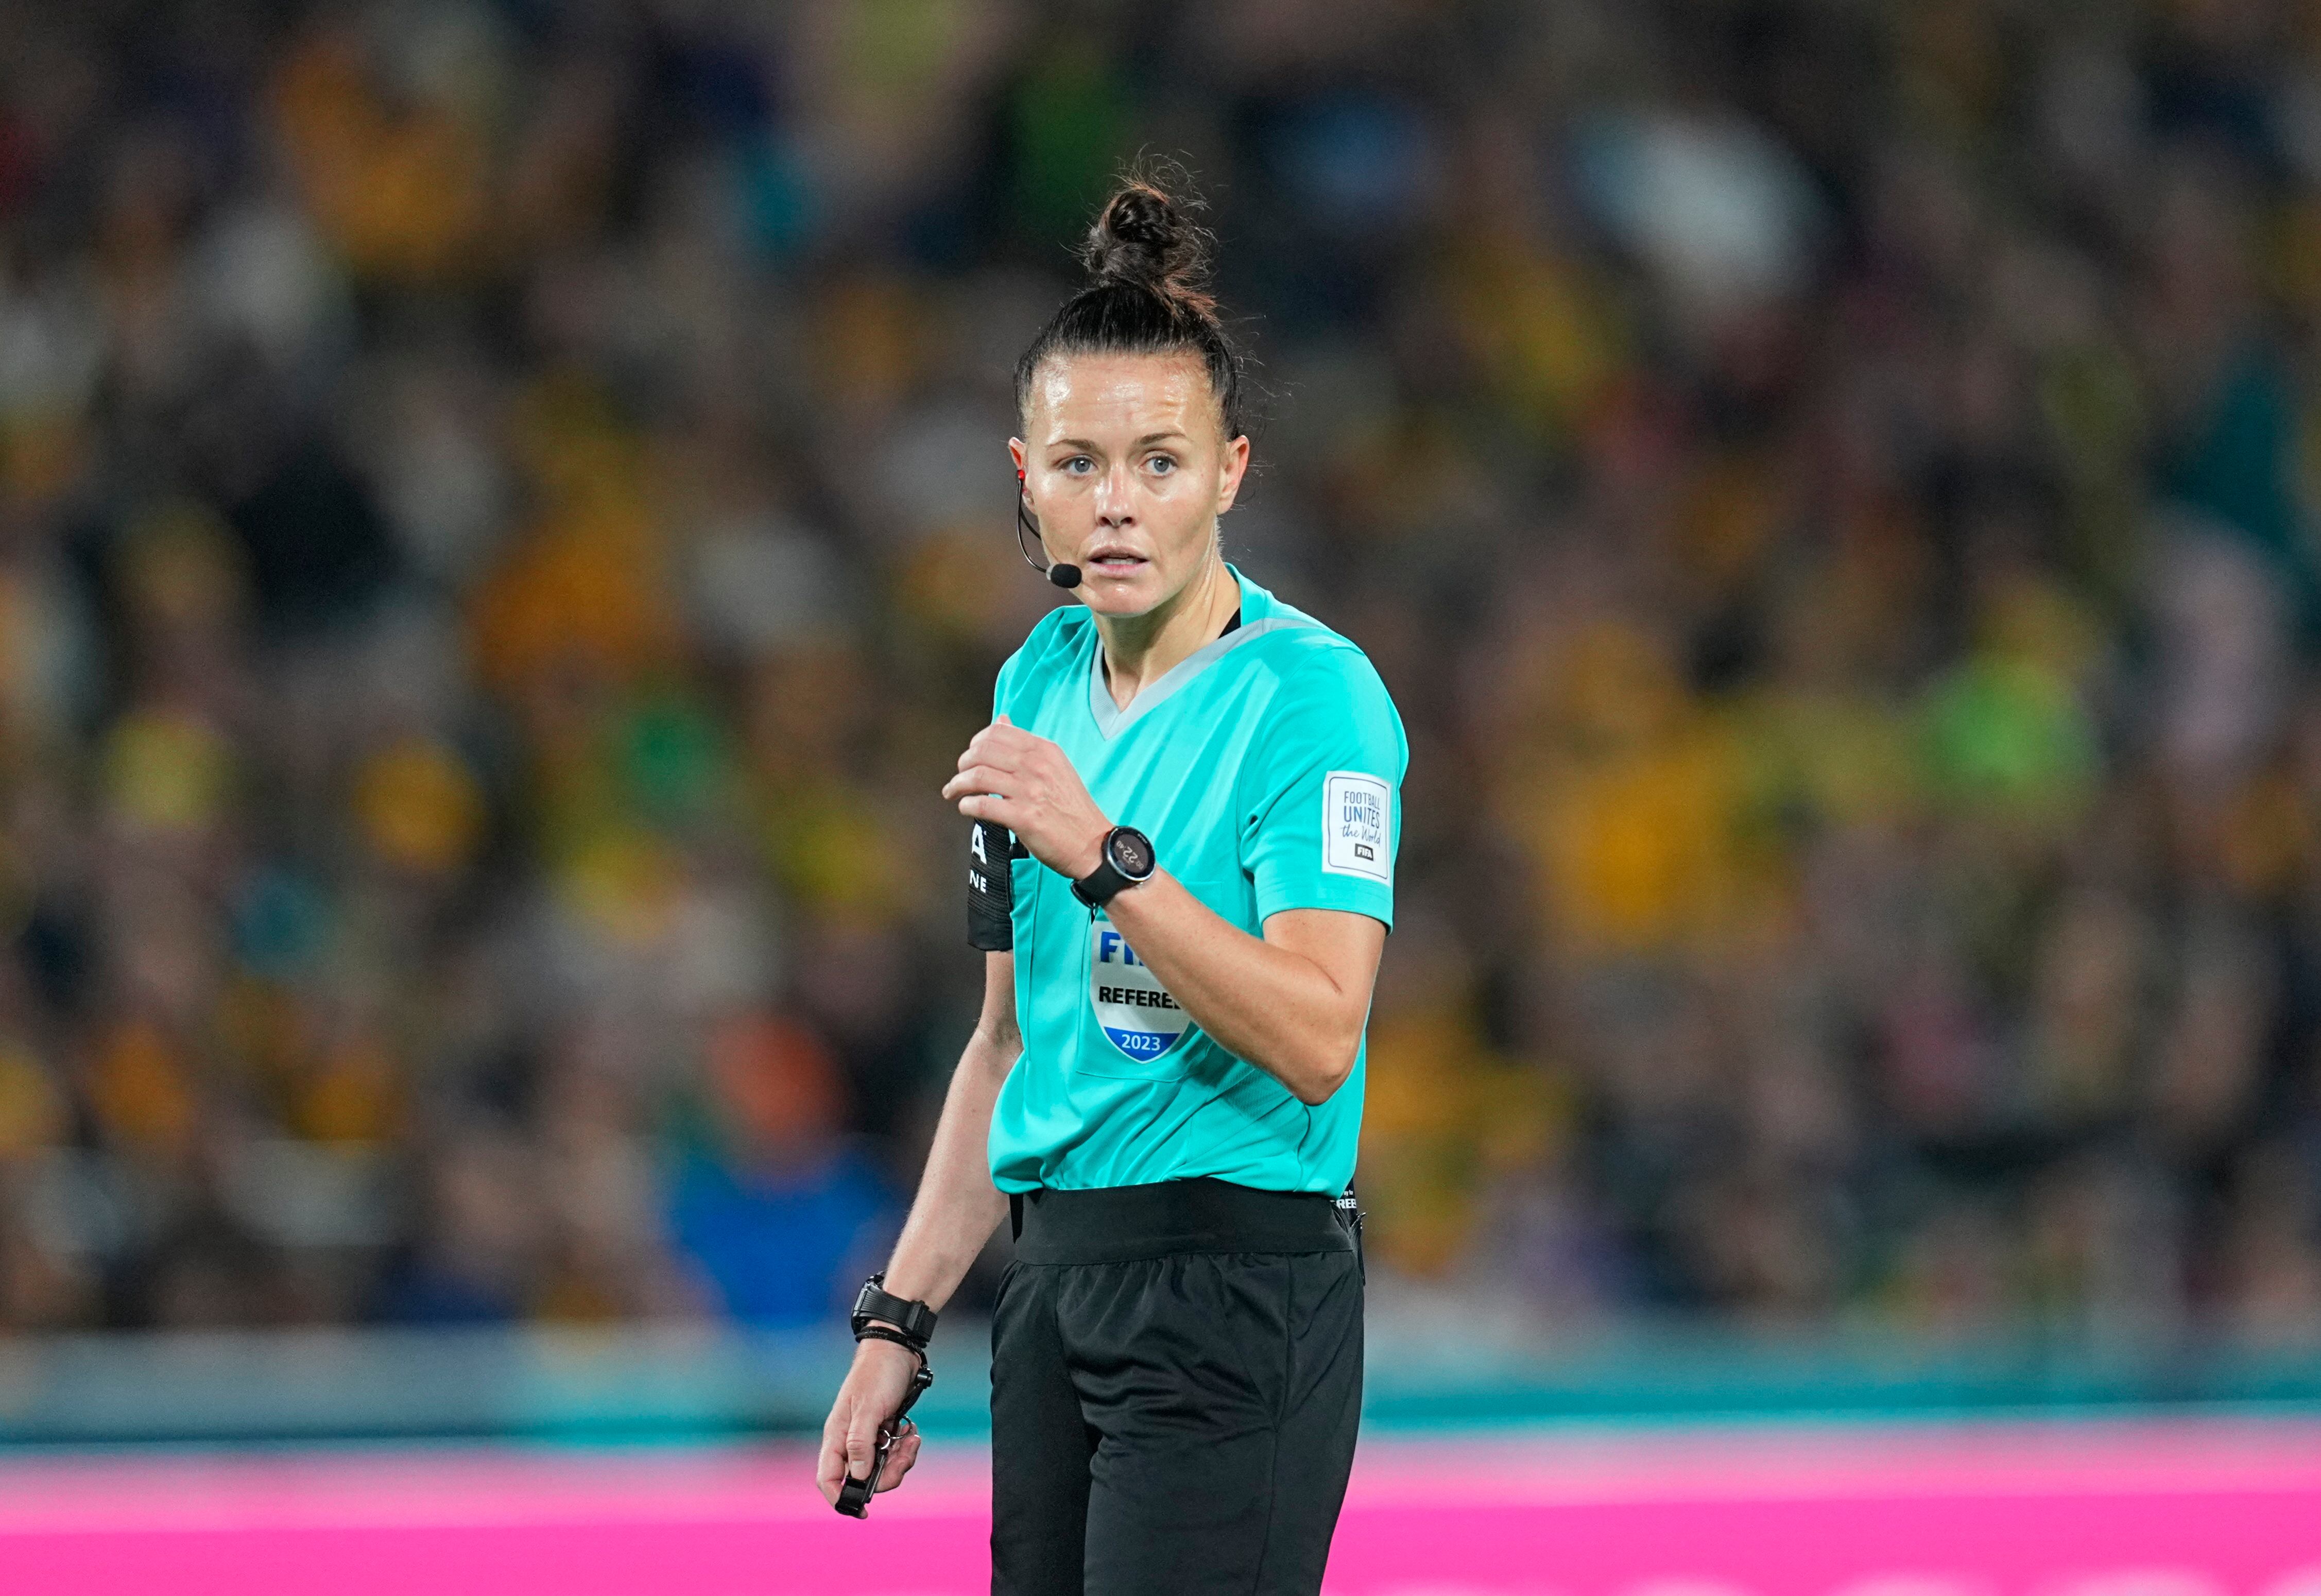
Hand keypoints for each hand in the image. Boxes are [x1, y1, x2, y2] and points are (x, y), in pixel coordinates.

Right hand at [816, 1339, 925, 1509]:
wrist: (897, 1350)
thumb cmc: (878, 1374)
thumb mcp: (869, 1408)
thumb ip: (861, 1442)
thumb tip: (859, 1476)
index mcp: (837, 1436)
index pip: (828, 1477)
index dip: (841, 1497)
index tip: (862, 1509)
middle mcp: (849, 1440)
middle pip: (861, 1477)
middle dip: (886, 1474)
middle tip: (903, 1457)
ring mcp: (867, 1436)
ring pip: (880, 1467)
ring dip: (900, 1459)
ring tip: (911, 1439)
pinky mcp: (884, 1430)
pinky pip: (893, 1453)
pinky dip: (904, 1448)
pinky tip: (911, 1432)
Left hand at [941, 716, 1109, 879]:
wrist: (1092, 844)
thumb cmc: (1072, 809)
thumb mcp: (1055, 767)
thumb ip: (1026, 746)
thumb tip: (1002, 721)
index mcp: (1044, 750)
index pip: (996, 732)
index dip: (975, 743)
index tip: (970, 757)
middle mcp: (1036, 766)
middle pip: (981, 752)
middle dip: (962, 764)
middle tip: (959, 776)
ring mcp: (1030, 791)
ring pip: (977, 776)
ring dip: (958, 784)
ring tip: (954, 792)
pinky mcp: (1023, 817)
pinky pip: (982, 804)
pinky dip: (966, 805)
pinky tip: (966, 808)